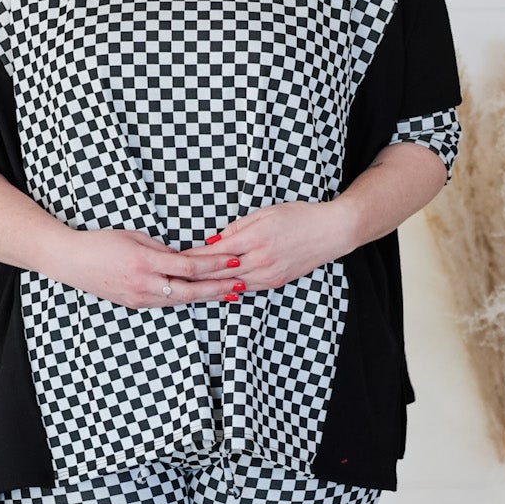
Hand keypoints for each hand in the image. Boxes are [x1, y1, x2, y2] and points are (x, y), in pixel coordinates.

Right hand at [58, 225, 261, 309]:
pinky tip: (200, 296)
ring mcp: (140, 298)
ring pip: (180, 301)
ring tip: (228, 293)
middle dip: (218, 288)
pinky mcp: (135, 304)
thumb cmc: (102, 243)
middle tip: (240, 286)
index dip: (214, 264)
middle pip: (190, 291)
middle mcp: (145, 284)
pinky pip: (166, 303)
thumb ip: (162, 249)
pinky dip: (185, 299)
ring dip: (206, 297)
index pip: (189, 266)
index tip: (233, 260)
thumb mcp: (135, 237)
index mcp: (146, 263)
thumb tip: (184, 257)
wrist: (71, 261)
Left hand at [165, 199, 354, 299]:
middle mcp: (259, 260)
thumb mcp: (265, 213)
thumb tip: (213, 240)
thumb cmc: (299, 216)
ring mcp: (268, 274)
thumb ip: (237, 228)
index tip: (175, 259)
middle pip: (218, 273)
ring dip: (209, 286)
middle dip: (194, 276)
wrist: (331, 232)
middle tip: (173, 278)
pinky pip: (247, 288)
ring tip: (188, 288)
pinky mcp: (275, 282)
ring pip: (230, 285)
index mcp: (254, 238)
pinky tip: (216, 290)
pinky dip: (229, 289)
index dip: (193, 257)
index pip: (214, 252)